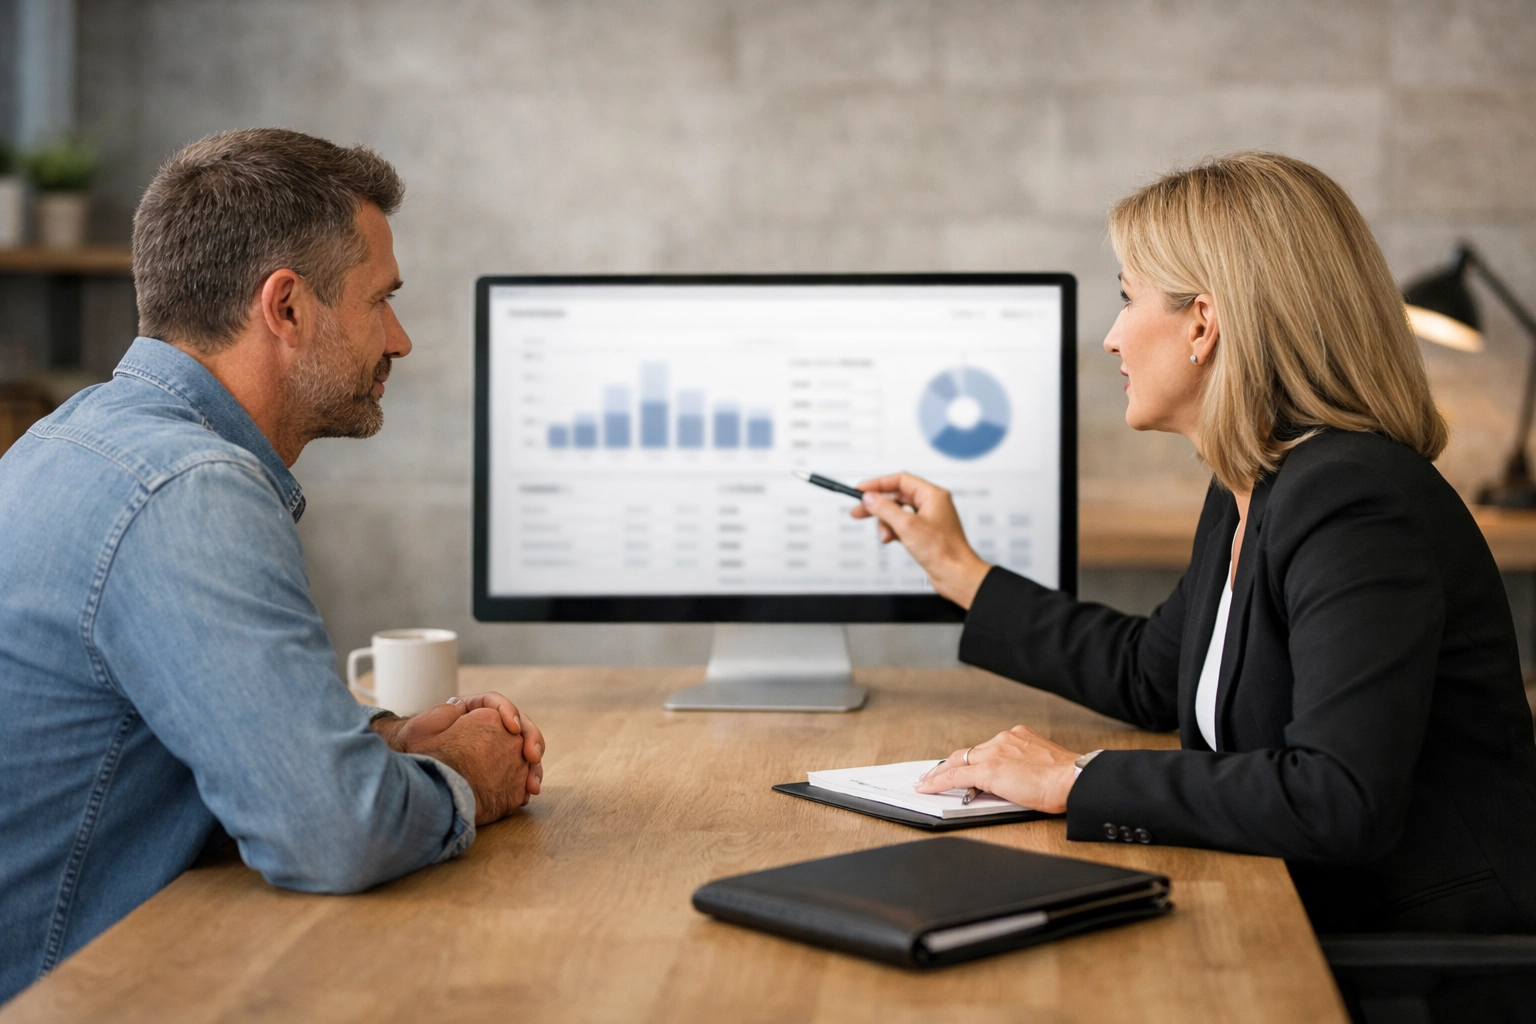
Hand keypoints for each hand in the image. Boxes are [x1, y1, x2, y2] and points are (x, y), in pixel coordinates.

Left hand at [376, 693, 545, 794]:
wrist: (413, 768)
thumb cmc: (416, 744)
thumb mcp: (423, 727)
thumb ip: (441, 715)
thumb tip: (458, 707)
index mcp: (474, 709)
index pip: (497, 704)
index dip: (509, 712)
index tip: (512, 727)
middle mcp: (491, 726)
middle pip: (520, 726)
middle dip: (531, 739)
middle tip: (532, 755)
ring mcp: (498, 747)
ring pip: (525, 750)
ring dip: (534, 765)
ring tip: (533, 784)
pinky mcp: (500, 767)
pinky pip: (519, 771)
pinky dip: (526, 780)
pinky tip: (527, 792)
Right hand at [849, 472, 991, 607]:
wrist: (956, 575)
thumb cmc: (943, 551)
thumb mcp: (907, 526)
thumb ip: (885, 509)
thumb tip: (870, 498)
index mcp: (933, 495)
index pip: (900, 480)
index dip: (878, 484)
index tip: (861, 490)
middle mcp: (931, 504)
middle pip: (897, 497)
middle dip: (878, 506)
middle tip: (859, 511)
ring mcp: (928, 519)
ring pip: (897, 513)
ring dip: (886, 523)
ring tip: (885, 536)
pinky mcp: (924, 534)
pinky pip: (902, 526)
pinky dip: (893, 532)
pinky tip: (890, 539)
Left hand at [914, 725, 1080, 813]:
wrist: (1073, 779)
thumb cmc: (1067, 778)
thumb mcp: (1045, 765)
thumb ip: (1026, 766)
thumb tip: (1017, 781)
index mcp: (1019, 736)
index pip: (987, 748)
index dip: (972, 758)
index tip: (963, 764)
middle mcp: (1004, 739)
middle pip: (968, 752)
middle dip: (949, 764)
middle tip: (934, 773)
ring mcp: (994, 753)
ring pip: (958, 761)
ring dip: (940, 773)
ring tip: (925, 783)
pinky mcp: (987, 770)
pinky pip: (955, 775)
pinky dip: (938, 782)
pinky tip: (927, 788)